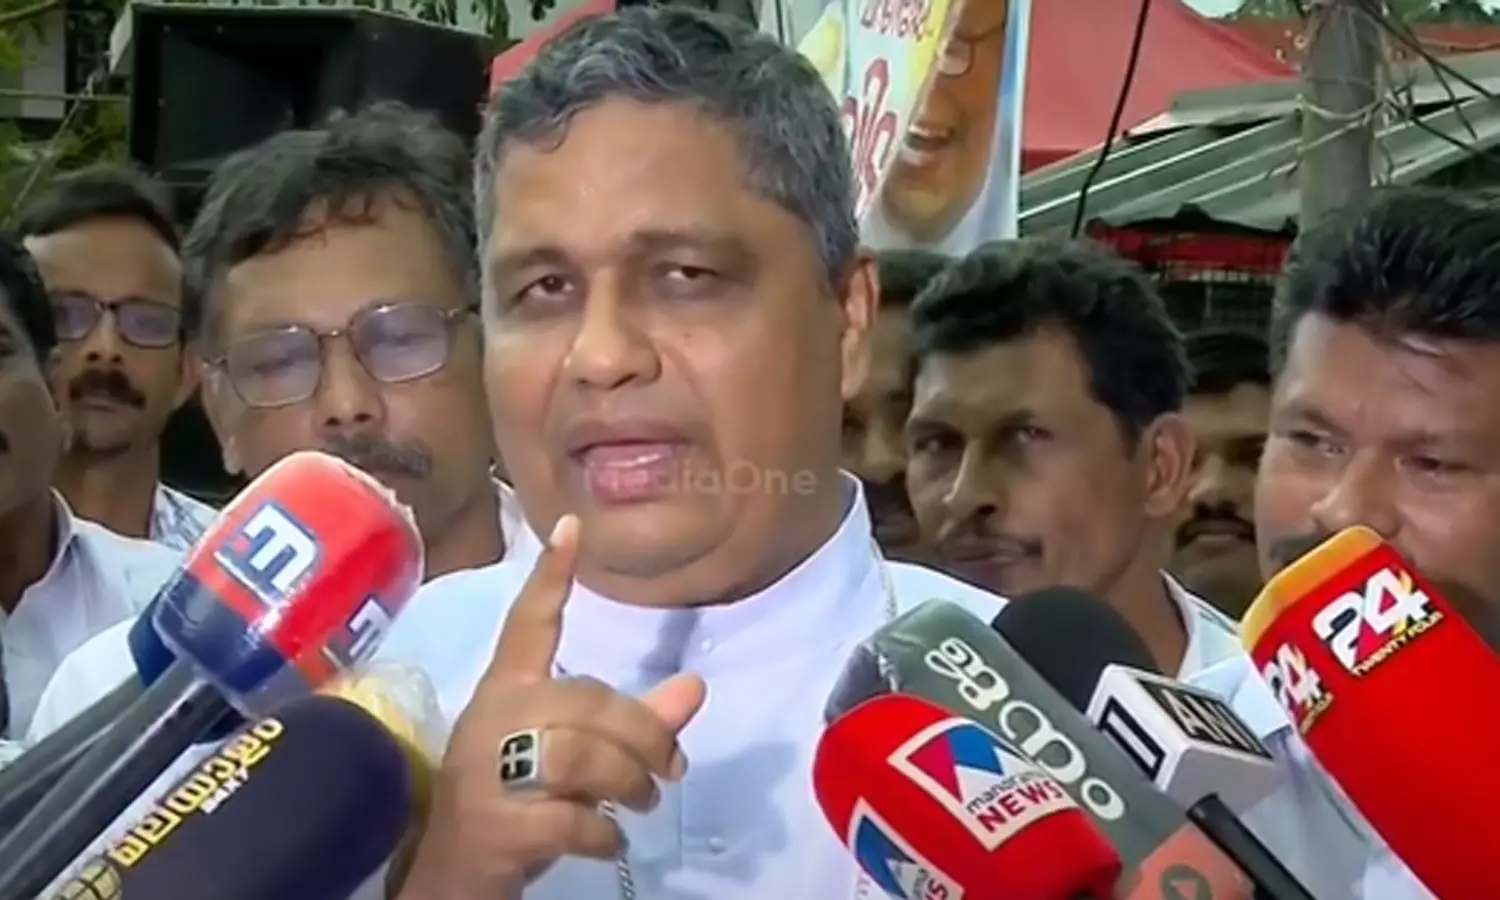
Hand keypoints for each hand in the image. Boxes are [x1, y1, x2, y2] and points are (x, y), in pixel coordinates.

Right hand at [398, 515, 707, 899]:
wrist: (458, 872)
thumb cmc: (519, 799)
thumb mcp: (577, 756)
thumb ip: (636, 723)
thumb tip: (697, 687)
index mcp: (508, 690)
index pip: (529, 623)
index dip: (551, 577)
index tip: (575, 527)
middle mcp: (493, 719)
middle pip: (584, 700)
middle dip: (643, 736)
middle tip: (670, 768)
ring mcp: (486, 771)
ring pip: (579, 757)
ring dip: (628, 785)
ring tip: (642, 802)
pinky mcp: (495, 823)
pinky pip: (568, 819)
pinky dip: (602, 834)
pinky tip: (608, 839)